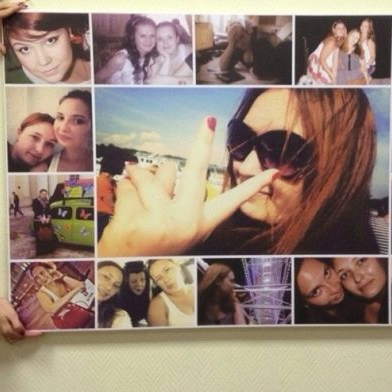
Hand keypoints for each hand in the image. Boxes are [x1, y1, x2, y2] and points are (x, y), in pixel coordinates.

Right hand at [0, 295, 40, 342]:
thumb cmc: (2, 307)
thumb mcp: (12, 315)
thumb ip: (17, 325)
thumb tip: (23, 333)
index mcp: (7, 330)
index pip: (22, 335)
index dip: (31, 335)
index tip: (39, 333)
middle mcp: (4, 333)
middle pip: (18, 338)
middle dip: (27, 336)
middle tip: (35, 331)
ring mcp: (2, 331)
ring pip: (13, 338)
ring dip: (21, 336)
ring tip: (29, 330)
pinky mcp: (1, 328)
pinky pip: (10, 335)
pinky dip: (16, 334)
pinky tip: (20, 329)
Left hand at [98, 117, 278, 255]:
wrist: (120, 270)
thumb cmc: (148, 247)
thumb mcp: (172, 227)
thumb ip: (174, 198)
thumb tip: (161, 167)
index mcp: (200, 226)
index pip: (232, 202)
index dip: (253, 186)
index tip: (272, 172)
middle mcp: (186, 223)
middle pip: (195, 170)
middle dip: (202, 142)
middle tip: (209, 121)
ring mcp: (163, 222)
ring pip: (154, 174)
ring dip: (141, 178)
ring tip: (138, 200)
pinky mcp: (137, 221)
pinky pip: (129, 185)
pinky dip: (124, 190)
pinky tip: (124, 209)